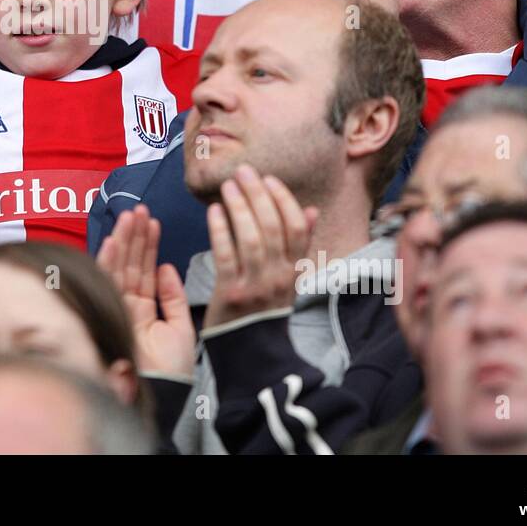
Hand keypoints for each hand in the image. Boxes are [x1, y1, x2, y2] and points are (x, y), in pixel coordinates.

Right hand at [96, 203, 196, 378]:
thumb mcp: (181, 328)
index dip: (148, 247)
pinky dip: (109, 260)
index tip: (152, 222)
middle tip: (139, 209)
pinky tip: (115, 240)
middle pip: (129, 265)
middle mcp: (126, 307)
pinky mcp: (107, 313)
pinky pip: (105, 282)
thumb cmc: (173, 371)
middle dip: (135, 236)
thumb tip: (167, 266)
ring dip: (123, 240)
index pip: (144, 272)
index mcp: (144, 311)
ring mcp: (115, 310)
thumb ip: (174, 296)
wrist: (163, 395)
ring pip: (118, 268)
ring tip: (130, 215)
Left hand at [204, 166, 316, 329]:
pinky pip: (226, 255)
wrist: (251, 353)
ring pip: (251, 238)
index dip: (283, 199)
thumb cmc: (265, 309)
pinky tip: (214, 211)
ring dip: (239, 207)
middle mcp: (279, 277)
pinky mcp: (231, 295)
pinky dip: (220, 230)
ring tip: (228, 186)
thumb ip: (298, 245)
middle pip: (272, 227)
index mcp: (294, 270)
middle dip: (257, 195)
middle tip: (243, 171)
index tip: (268, 178)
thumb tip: (312, 210)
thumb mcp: (288, 279)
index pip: (297, 227)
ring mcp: (256, 286)